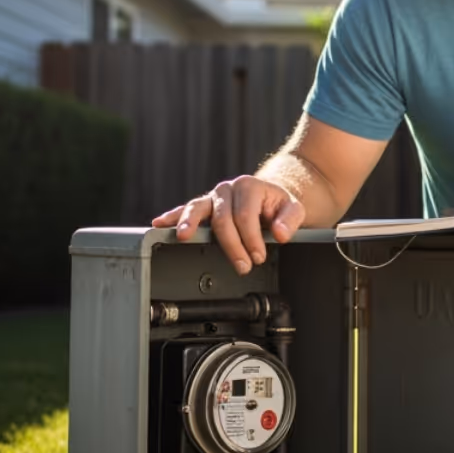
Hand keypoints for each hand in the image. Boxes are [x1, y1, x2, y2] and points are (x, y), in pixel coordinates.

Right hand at [151, 176, 305, 274]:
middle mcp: (228, 189)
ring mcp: (213, 197)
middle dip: (232, 245)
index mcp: (249, 187)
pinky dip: (173, 216)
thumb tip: (280, 233)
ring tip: (183, 236)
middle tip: (242, 265)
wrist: (269, 198)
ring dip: (189, 223)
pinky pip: (186, 210)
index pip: (245, 216)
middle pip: (223, 218)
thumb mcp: (294, 210)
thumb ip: (290, 220)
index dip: (251, 239)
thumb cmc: (278, 206)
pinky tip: (159, 223)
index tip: (258, 257)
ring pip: (198, 209)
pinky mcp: (203, 206)